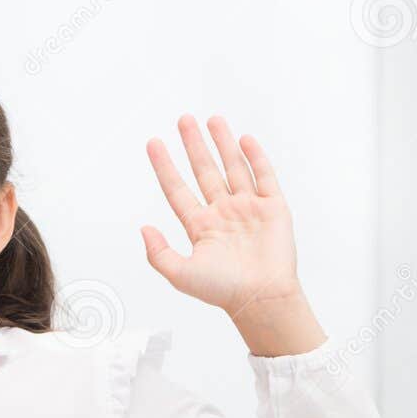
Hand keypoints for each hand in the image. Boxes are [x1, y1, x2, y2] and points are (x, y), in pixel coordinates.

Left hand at [140, 114, 301, 320]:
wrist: (261, 297)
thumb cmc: (223, 290)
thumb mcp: (180, 274)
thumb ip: (158, 253)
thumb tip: (143, 229)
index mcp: (200, 226)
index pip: (177, 189)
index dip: (165, 166)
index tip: (153, 143)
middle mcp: (223, 213)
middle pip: (205, 171)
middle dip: (194, 145)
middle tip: (183, 120)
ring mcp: (248, 208)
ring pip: (233, 167)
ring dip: (223, 143)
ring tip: (212, 120)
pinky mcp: (273, 208)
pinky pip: (264, 176)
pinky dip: (255, 157)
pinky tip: (244, 139)